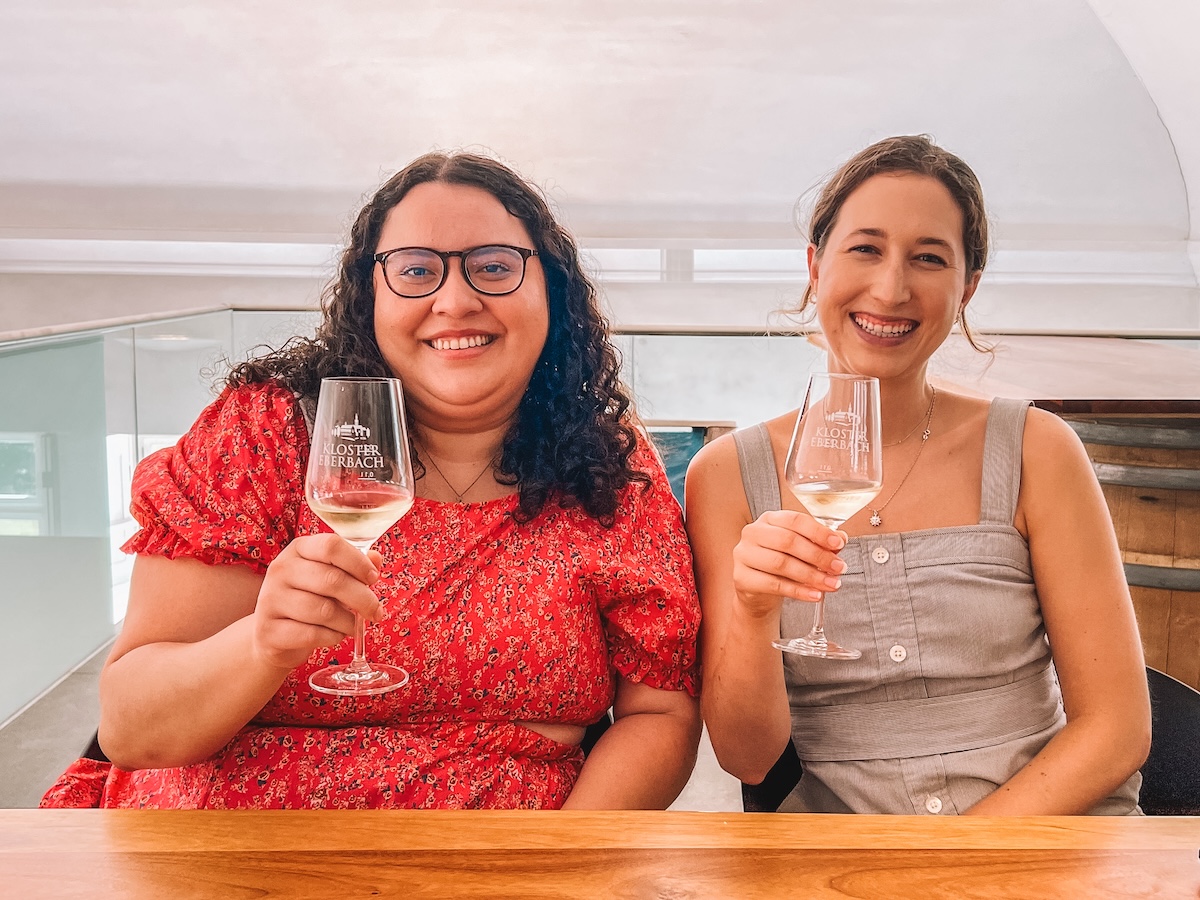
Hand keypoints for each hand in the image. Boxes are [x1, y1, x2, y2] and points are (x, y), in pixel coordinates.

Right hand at [250, 533, 384, 670]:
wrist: (274, 635)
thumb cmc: (310, 599)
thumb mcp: (331, 576)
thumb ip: (354, 565)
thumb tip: (375, 558)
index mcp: (298, 549)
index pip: (331, 545)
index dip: (359, 562)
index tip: (373, 578)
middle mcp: (280, 570)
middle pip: (332, 579)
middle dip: (363, 599)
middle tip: (375, 611)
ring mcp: (271, 600)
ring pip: (324, 610)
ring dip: (348, 622)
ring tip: (352, 625)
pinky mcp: (269, 630)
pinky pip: (312, 634)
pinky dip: (332, 637)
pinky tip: (335, 635)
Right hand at [732, 510, 846, 616]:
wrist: (759, 590)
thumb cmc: (782, 563)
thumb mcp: (802, 550)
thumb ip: (820, 542)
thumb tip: (841, 538)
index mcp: (769, 519)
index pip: (795, 520)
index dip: (818, 531)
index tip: (838, 543)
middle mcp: (753, 532)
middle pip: (787, 541)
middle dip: (818, 555)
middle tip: (839, 567)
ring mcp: (743, 554)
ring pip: (781, 564)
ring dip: (811, 575)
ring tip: (831, 584)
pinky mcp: (741, 577)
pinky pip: (774, 585)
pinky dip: (798, 591)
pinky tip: (815, 595)